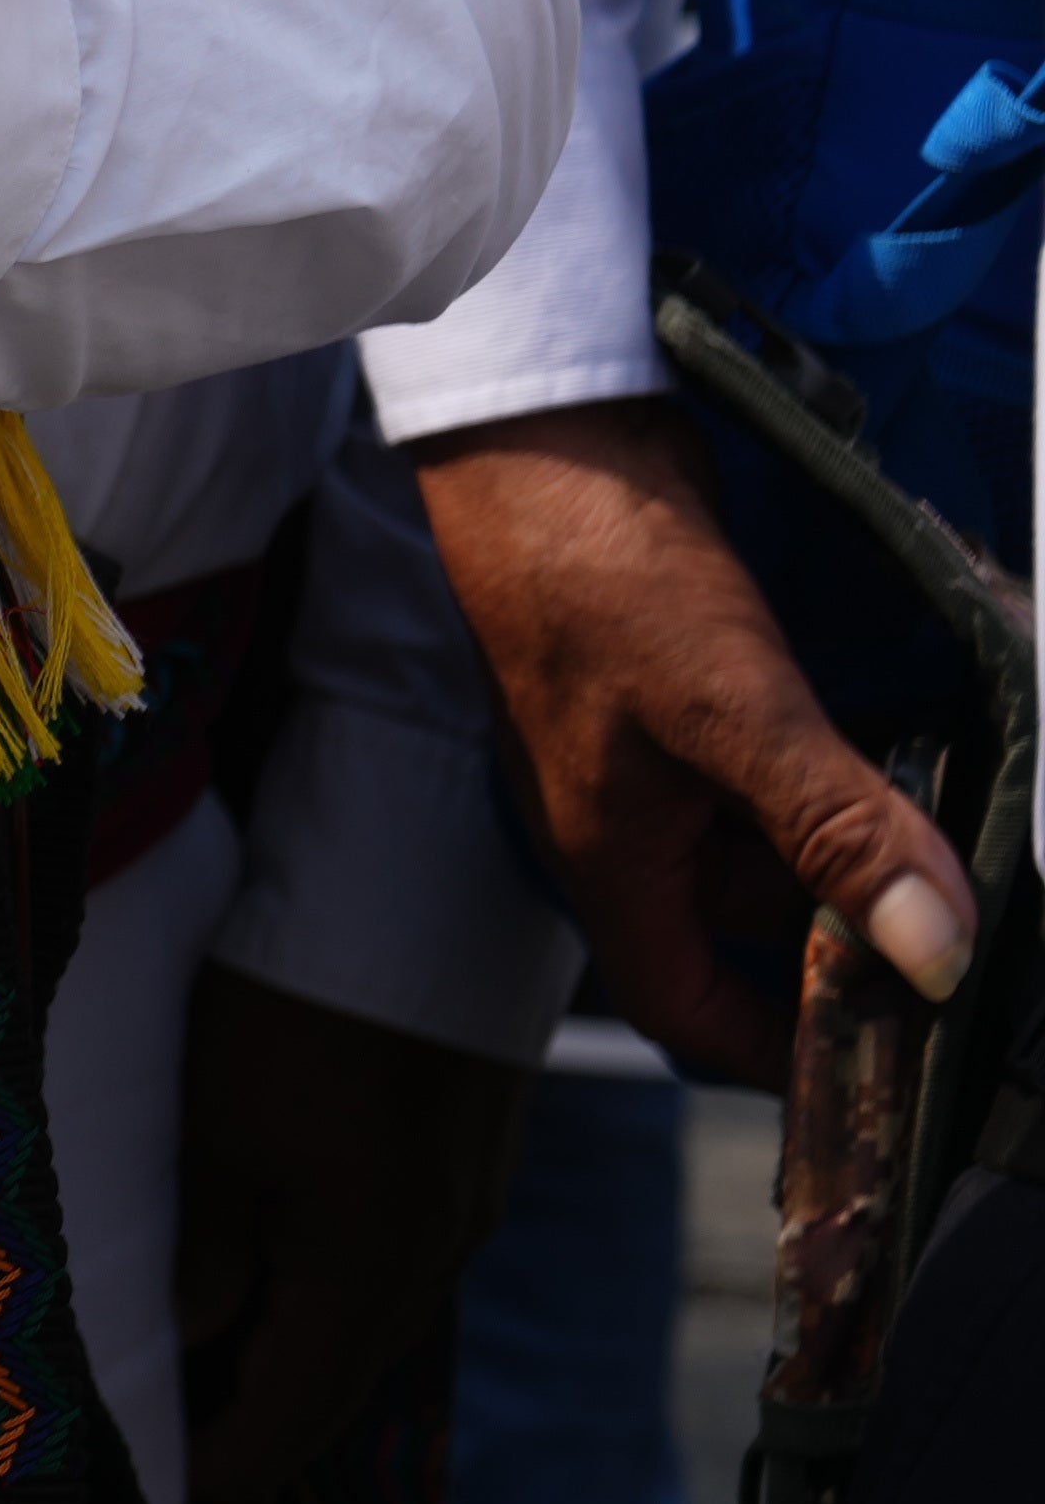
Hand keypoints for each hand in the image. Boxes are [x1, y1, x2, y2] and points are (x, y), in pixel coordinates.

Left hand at [165, 960, 524, 1503]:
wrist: (420, 885)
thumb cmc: (292, 1004)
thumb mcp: (221, 1132)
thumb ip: (213, 1253)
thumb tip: (196, 1346)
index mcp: (370, 1269)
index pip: (291, 1418)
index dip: (223, 1473)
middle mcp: (434, 1258)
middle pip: (336, 1386)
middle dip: (261, 1442)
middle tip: (190, 1499)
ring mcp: (460, 1210)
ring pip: (365, 1329)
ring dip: (297, 1376)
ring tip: (218, 1413)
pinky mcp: (460, 1162)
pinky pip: (386, 1272)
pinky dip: (327, 1311)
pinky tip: (277, 1312)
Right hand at [413, 394, 977, 1082]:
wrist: (539, 439)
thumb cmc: (601, 580)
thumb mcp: (738, 718)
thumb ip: (839, 834)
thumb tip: (939, 951)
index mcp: (610, 858)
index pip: (690, 1009)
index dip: (780, 1055)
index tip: (887, 1065)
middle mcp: (626, 820)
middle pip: (752, 927)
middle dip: (855, 930)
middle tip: (965, 918)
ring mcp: (649, 752)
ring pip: (770, 839)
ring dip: (857, 840)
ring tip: (955, 826)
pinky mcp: (676, 691)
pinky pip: (767, 769)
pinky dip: (836, 775)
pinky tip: (901, 744)